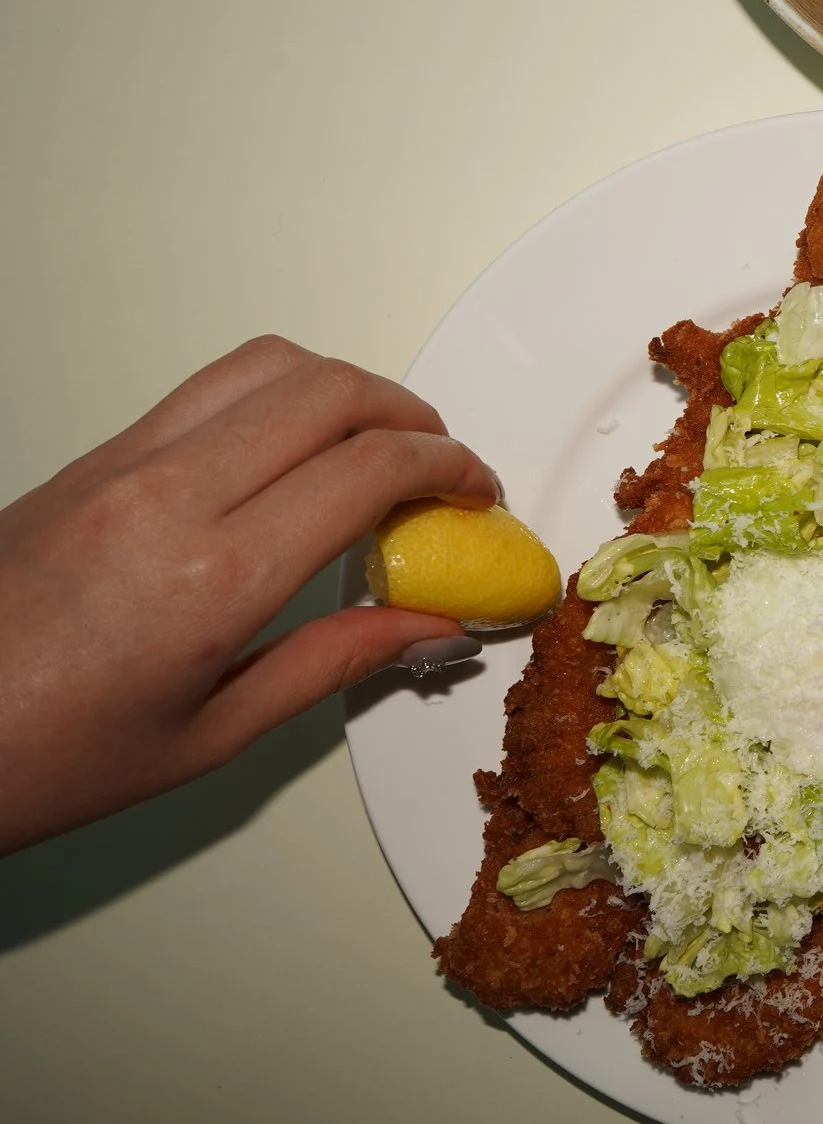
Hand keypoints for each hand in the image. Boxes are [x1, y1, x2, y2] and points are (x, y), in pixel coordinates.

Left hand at [0, 336, 495, 854]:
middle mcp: (165, 498)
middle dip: (412, 413)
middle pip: (329, 390)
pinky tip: (293, 460)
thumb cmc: (35, 758)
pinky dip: (278, 400)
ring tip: (376, 445)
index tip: (477, 493)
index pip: (368, 468)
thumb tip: (429, 628)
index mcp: (211, 578)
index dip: (448, 467)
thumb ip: (333, 663)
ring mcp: (119, 465)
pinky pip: (207, 391)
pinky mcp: (88, 459)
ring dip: (345, 389)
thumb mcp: (209, 738)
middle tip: (442, 464)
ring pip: (267, 365)